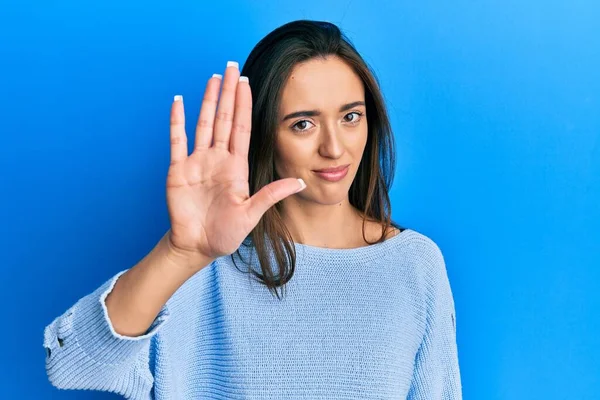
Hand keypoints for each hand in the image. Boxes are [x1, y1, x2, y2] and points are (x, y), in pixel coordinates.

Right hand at [165, 62, 305, 264]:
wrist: (197, 246)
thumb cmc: (225, 233)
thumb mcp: (251, 214)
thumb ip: (272, 194)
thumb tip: (301, 182)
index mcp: (236, 167)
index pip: (242, 128)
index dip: (245, 105)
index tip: (247, 82)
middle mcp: (217, 159)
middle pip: (224, 119)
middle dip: (229, 93)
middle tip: (231, 66)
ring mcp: (197, 162)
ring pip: (203, 123)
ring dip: (208, 101)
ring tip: (213, 78)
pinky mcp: (178, 169)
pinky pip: (177, 140)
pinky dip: (177, 120)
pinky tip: (179, 101)